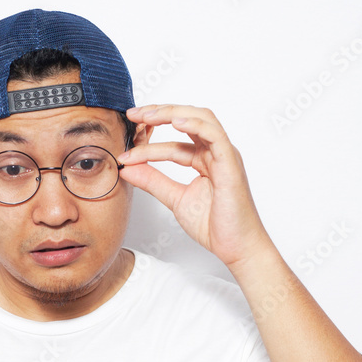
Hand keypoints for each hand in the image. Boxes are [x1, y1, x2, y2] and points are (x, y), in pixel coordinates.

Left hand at [119, 104, 274, 269]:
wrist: (236, 247)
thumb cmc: (214, 225)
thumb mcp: (174, 198)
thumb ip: (152, 181)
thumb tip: (127, 168)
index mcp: (204, 160)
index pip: (174, 141)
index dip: (149, 140)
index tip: (126, 143)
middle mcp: (215, 153)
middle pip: (188, 120)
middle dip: (159, 113)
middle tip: (133, 115)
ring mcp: (224, 155)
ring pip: (200, 120)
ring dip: (172, 114)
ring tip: (147, 115)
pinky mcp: (230, 163)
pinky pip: (215, 135)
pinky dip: (195, 124)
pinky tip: (175, 121)